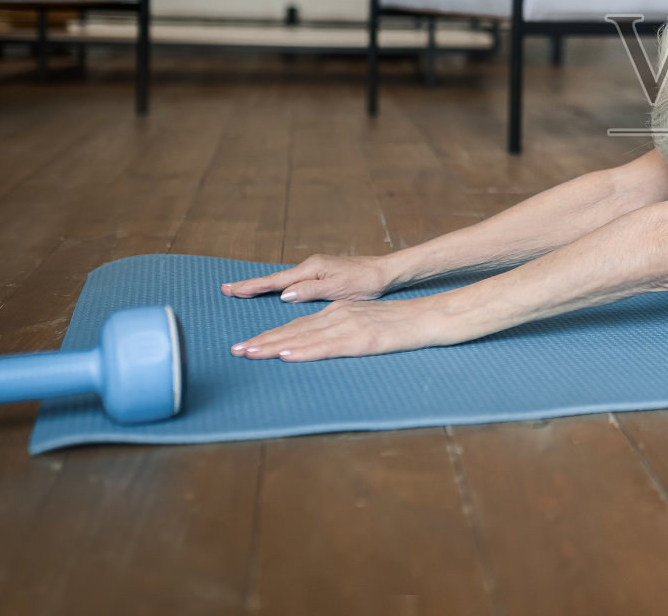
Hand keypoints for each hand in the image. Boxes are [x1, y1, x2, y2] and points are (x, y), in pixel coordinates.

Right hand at [221, 254, 397, 302]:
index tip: (231, 289)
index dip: (252, 287)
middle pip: (274, 279)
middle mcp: (310, 266)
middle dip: (250, 285)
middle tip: (226, 289)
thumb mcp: (339, 288)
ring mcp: (315, 269)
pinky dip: (278, 286)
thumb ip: (311, 291)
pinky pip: (293, 282)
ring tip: (242, 290)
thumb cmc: (365, 281)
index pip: (276, 281)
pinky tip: (273, 290)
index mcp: (311, 269)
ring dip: (262, 286)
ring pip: (282, 280)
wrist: (384, 272)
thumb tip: (284, 294)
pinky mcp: (321, 274)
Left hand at [230, 297, 455, 361]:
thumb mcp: (368, 326)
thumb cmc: (404, 325)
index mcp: (339, 312)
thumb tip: (322, 346)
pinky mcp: (360, 338)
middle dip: (263, 341)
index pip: (298, 326)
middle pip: (294, 330)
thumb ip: (344, 332)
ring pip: (304, 336)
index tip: (248, 345)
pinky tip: (286, 354)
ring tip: (249, 353)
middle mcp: (339, 315)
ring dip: (273, 346)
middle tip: (235, 351)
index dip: (271, 336)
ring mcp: (348, 326)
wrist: (432, 317)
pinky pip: (326, 345)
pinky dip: (303, 349)